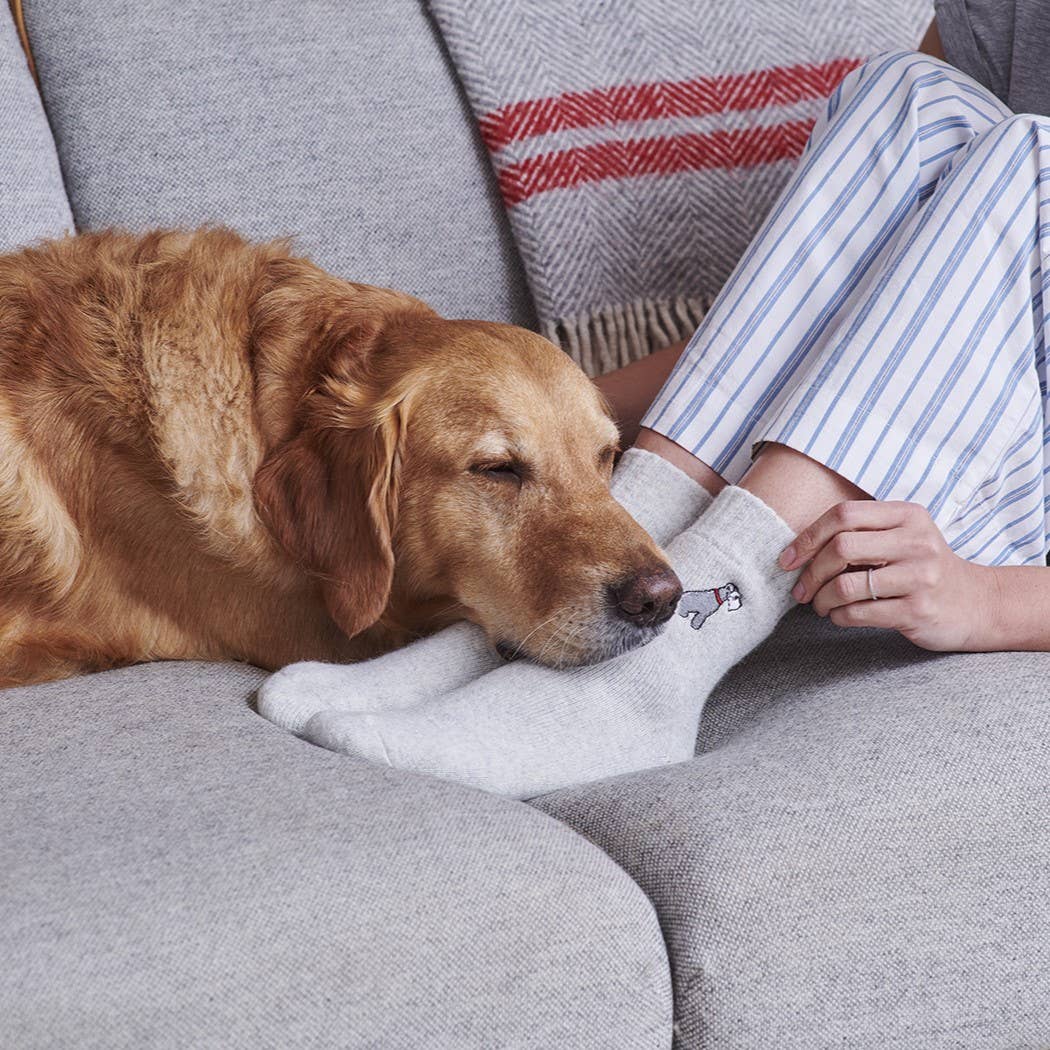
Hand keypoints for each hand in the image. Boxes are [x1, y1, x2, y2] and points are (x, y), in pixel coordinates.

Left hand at [778, 500, 1000, 650]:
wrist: (978, 604)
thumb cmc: (924, 568)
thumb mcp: (903, 536)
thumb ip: (862, 532)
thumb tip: (798, 547)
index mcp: (907, 515)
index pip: (844, 514)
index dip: (807, 536)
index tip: (787, 559)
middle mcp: (917, 541)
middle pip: (841, 547)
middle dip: (811, 571)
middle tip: (800, 589)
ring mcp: (920, 577)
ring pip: (846, 584)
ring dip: (822, 599)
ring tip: (819, 605)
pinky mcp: (918, 610)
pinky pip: (859, 613)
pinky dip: (838, 616)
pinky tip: (838, 616)